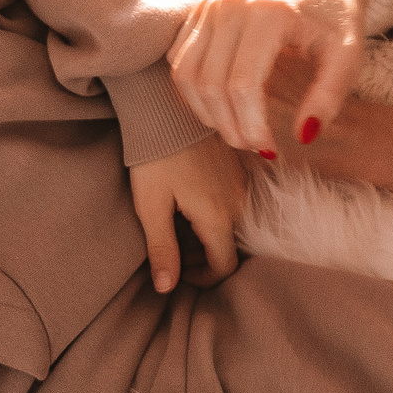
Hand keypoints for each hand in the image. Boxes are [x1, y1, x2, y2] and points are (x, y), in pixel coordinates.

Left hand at [129, 136, 246, 293]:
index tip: (177, 272)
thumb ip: (162, 249)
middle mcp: (239, 202)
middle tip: (170, 249)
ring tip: (175, 225)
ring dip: (206, 236)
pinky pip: (233, 204)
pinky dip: (213, 215)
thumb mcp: (151, 205)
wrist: (165, 104)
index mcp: (219, 216)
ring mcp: (242, 184)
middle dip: (201, 258)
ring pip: (232, 227)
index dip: (202, 279)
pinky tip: (187, 202)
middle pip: (230, 248)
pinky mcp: (238, 168)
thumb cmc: (154, 154)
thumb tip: (166, 288)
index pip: (225, 267)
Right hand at [167, 0, 366, 154]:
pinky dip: (194, 93)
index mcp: (269, 13)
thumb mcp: (348, 56)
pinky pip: (179, 61)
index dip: (252, 126)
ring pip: (186, 76)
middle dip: (229, 127)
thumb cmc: (335, 19)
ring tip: (238, 130)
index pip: (243, 85)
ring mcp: (209, 5)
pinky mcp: (198, 10)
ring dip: (207, 114)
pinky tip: (223, 107)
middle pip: (210, 84)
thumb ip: (329, 97)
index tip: (270, 148)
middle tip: (255, 146)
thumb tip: (302, 136)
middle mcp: (231, 5)